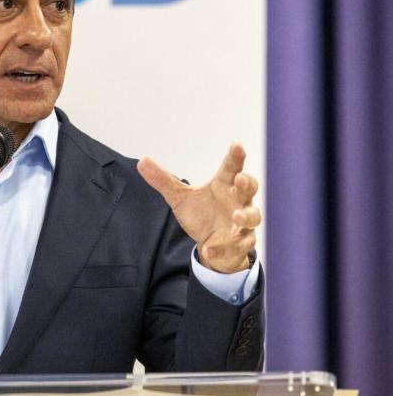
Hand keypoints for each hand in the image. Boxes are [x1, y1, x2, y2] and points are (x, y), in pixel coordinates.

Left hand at [137, 144, 260, 273]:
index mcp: (224, 186)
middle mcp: (238, 201)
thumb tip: (142, 161)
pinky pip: (238, 245)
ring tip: (236, 217)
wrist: (211, 245)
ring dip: (246, 216)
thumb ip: (163, 181)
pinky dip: (223, 247)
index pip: (231, 168)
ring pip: (253, 217)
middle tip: (240, 179)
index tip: (237, 146)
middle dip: (247, 183)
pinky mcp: (240, 243)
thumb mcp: (180, 198)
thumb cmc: (202, 214)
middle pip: (249, 188)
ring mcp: (242, 223)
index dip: (235, 157)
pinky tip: (209, 248)